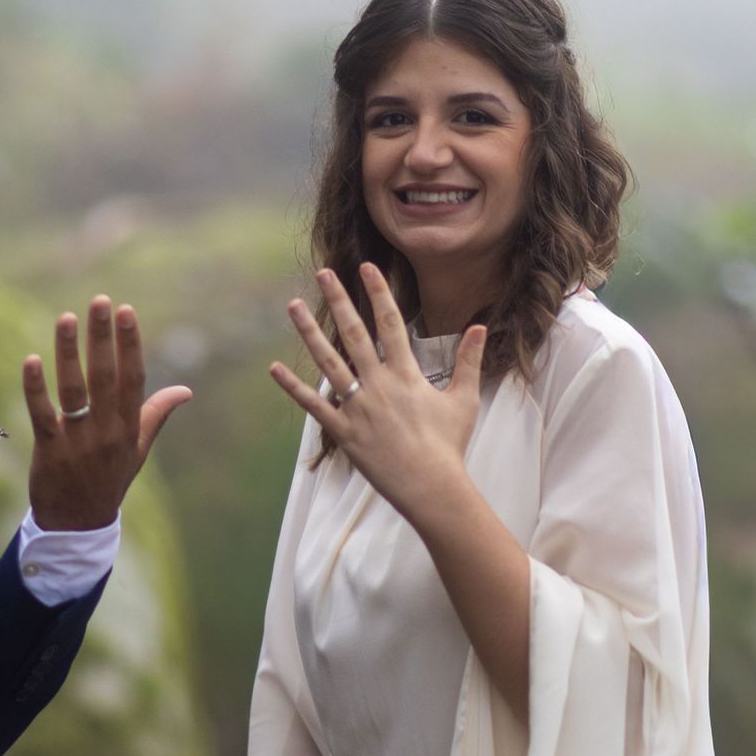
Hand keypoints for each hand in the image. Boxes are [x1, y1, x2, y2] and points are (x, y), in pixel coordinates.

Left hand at [23, 295, 192, 530]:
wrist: (78, 526)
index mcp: (128, 428)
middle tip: (100, 301)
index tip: (127, 310)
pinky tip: (31, 360)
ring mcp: (78, 443)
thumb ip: (157, 415)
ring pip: (74, 390)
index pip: (132, 378)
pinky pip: (43, 415)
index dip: (130, 344)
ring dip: (69, 352)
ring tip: (66, 318)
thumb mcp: (138, 450)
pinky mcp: (49, 452)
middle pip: (105, 377)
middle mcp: (106, 432)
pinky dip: (36, 388)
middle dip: (103, 337)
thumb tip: (187, 390)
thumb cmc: (108, 480)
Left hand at [269, 263, 486, 521]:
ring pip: (328, 362)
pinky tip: (275, 368)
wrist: (431, 487)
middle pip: (354, 333)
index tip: (367, 267)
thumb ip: (469, 360)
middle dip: (339, 300)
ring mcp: (358, 407)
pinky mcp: (343, 432)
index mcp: (407, 374)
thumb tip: (480, 326)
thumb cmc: (449, 445)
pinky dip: (293, 387)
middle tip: (324, 274)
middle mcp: (379, 385)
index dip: (378, 293)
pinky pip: (314, 405)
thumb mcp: (464, 399)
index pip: (390, 323)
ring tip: (293, 306)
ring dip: (309, 333)